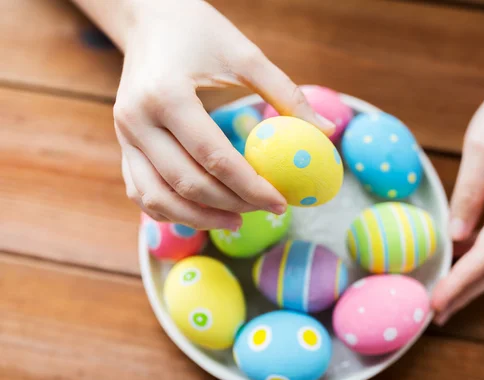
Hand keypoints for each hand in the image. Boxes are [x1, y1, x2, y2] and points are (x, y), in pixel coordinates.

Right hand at [113, 0, 333, 229]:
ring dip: (199, 218)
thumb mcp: (246, 56)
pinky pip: (142, 192)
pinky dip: (171, 210)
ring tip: (236, 220)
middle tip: (265, 210)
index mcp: (167, 96)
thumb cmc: (200, 33)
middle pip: (187, 183)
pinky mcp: (123, 145)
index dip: (251, 187)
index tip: (281, 202)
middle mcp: (137, 121)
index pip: (214, 158)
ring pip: (158, 198)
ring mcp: (124, 136)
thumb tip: (327, 132)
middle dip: (231, 205)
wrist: (149, 20)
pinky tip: (203, 212)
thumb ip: (286, 95)